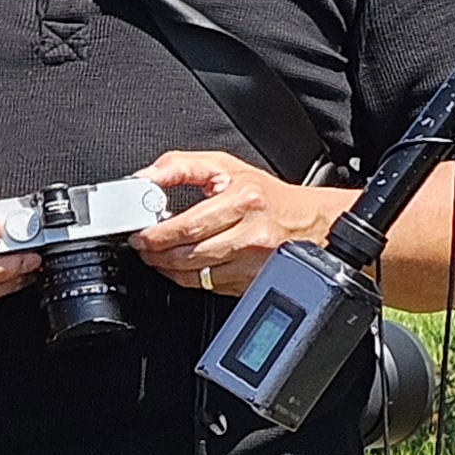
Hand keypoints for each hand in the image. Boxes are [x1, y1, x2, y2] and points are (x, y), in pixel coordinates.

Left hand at [131, 150, 346, 300]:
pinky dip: (192, 279)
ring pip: (196, 276)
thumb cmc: (269, 196)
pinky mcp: (254, 282)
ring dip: (169, 269)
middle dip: (156, 254)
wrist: (314, 222)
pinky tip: (186, 267)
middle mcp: (252, 235)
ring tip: (160, 257)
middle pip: (188, 254)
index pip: (187, 225)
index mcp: (244, 201)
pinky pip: (211, 287)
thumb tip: (143, 178)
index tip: (140, 235)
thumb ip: (180, 167)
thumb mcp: (226, 167)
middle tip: (144, 248)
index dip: (156, 235)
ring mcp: (255, 263)